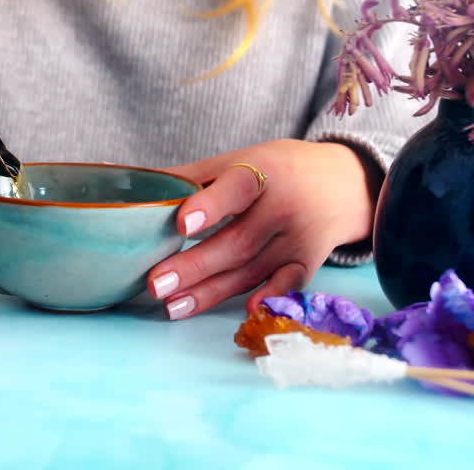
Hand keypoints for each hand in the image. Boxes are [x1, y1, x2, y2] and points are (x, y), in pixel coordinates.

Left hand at [146, 139, 381, 319]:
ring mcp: (297, 239)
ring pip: (251, 270)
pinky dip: (269, 298)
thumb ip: (192, 177)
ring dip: (210, 291)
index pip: (236, 187)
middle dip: (194, 265)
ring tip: (171, 305)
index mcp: (262, 172)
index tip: (181, 223)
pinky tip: (247, 313)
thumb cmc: (276, 171)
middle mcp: (284, 207)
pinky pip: (286, 285)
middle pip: (237, 241)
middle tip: (155, 283)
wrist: (342, 184)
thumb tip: (131, 185)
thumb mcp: (238, 160)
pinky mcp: (308, 264)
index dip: (210, 204)